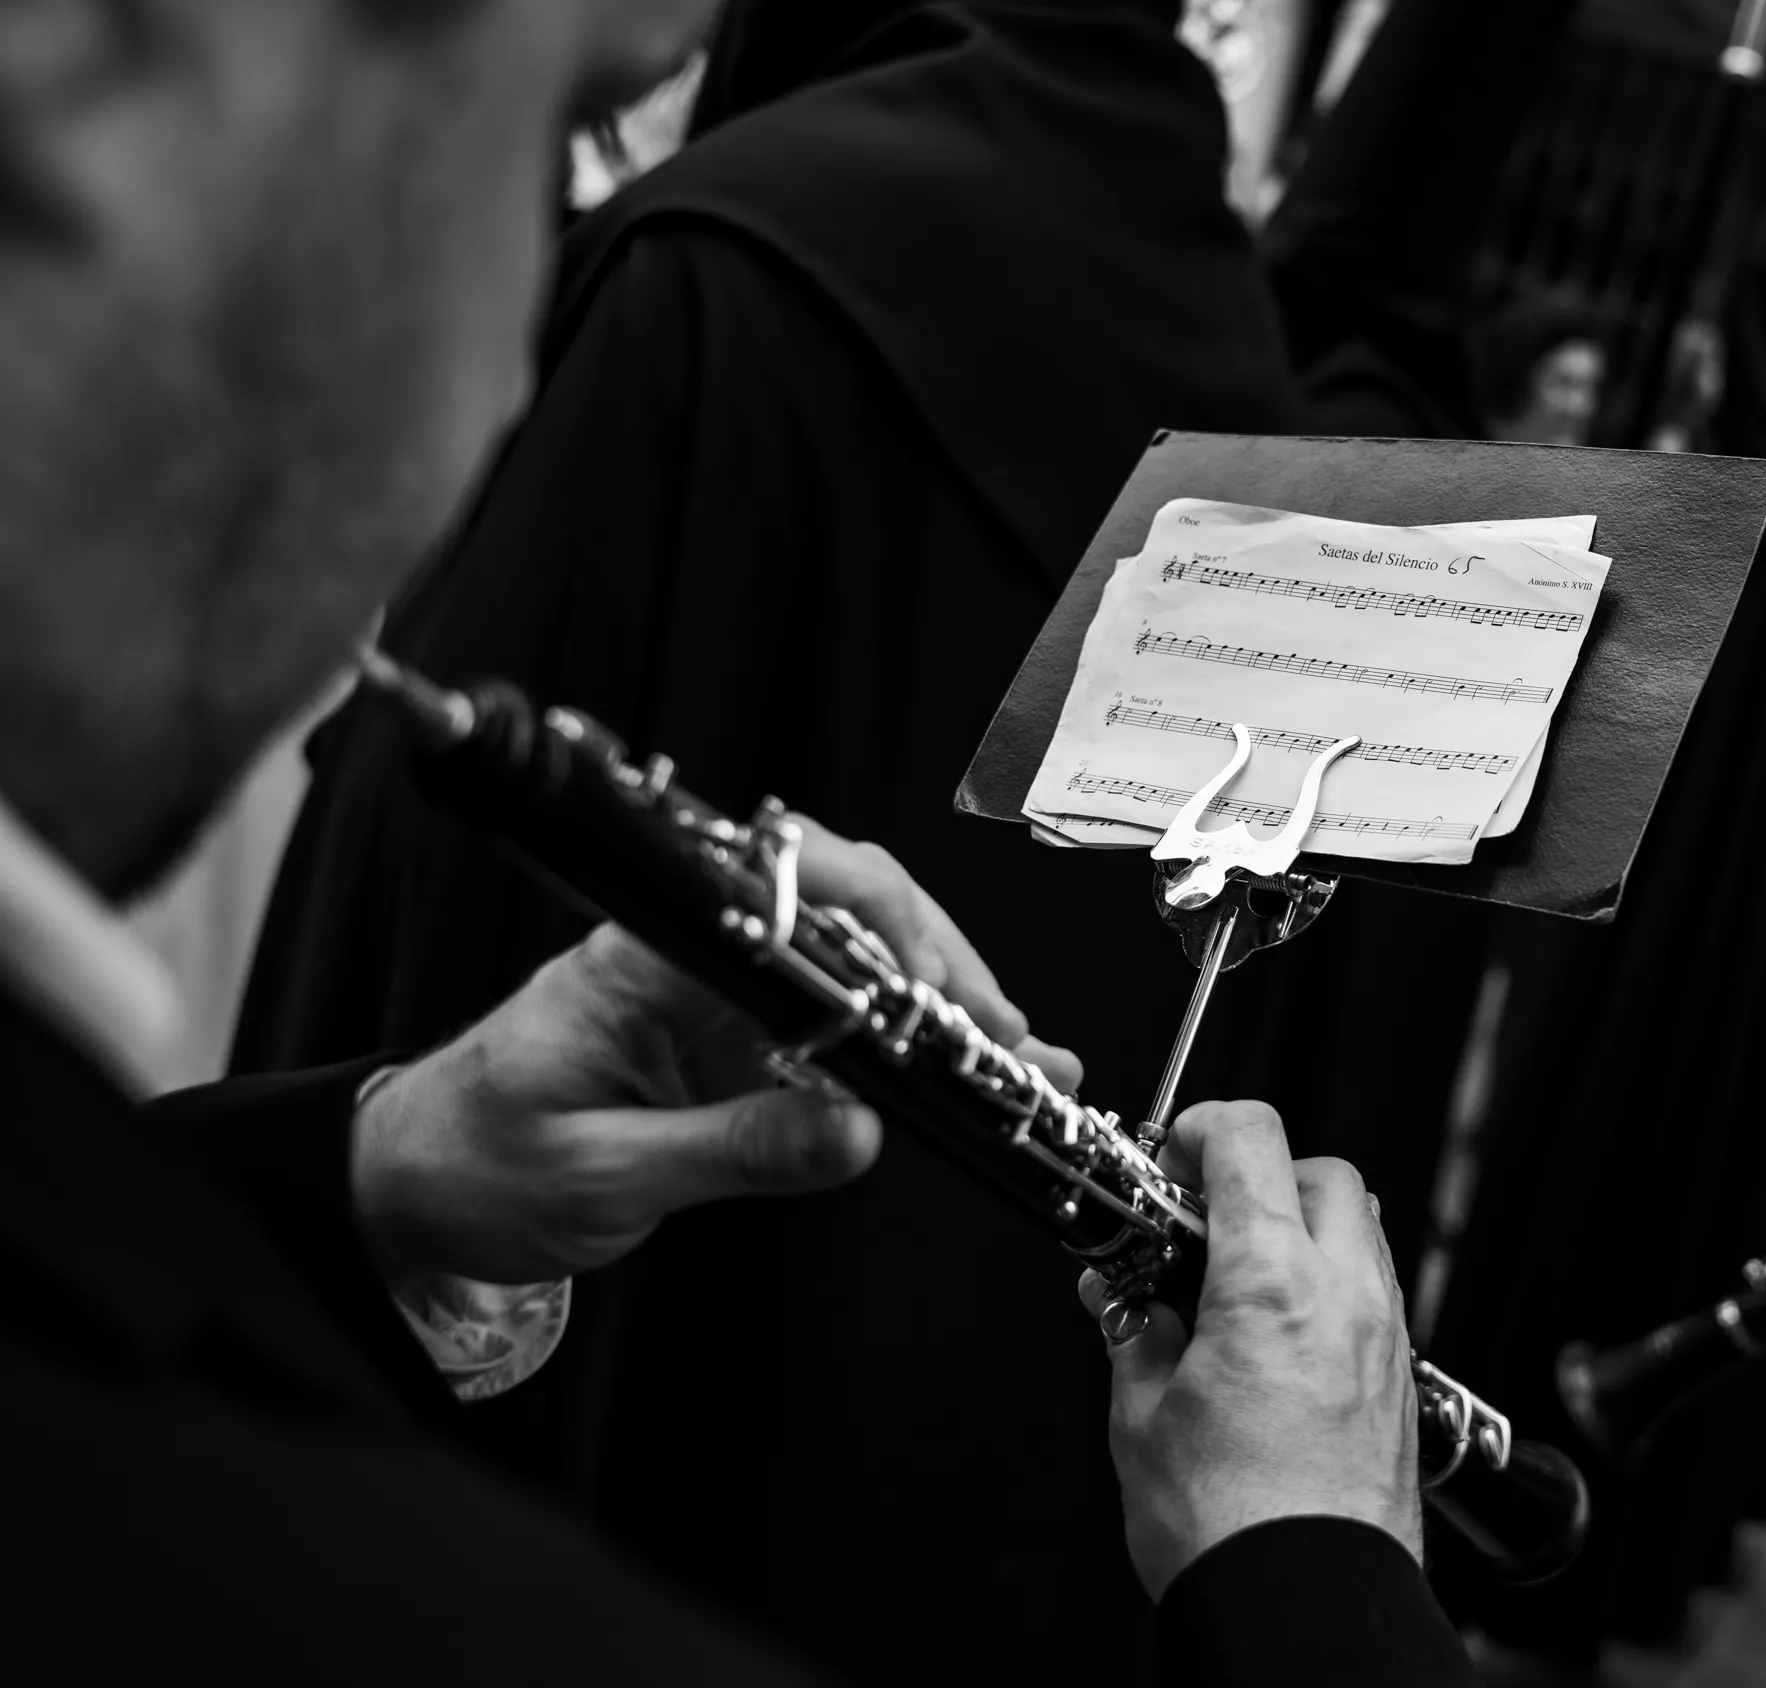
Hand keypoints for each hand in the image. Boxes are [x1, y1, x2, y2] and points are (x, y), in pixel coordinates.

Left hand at [351, 821, 1078, 1286]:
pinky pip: (837, 1016)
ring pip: (854, 953)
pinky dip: (910, 1039)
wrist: (411, 1182)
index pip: (784, 902)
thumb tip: (856, 1134)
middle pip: (844, 908)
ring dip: (942, 995)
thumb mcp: (603, 1179)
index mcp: (641, 958)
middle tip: (1011, 1038)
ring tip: (1020, 1053)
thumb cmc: (476, 1166)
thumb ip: (733, 1152)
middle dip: (942, 963)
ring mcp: (714, 987)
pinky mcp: (731, 1031)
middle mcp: (686, 952)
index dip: (881, 936)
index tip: (947, 997)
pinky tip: (969, 1065)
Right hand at [1082, 1101, 1419, 1599]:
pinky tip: (1277, 1333)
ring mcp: (1384, 1337)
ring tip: (1236, 1278)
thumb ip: (1134, 1335)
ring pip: (1360, 1230)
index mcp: (1272, 1284)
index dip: (1201, 1129)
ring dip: (1302, 1228)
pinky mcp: (1401, 1381)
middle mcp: (1345, 1297)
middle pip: (1323, 1172)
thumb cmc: (1231, 1527)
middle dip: (1262, 1174)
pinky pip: (1375, 1294)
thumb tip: (1121, 1300)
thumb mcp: (1142, 1418)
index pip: (1251, 1140)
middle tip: (1203, 1217)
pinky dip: (1330, 1285)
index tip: (1172, 1155)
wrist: (1304, 1601)